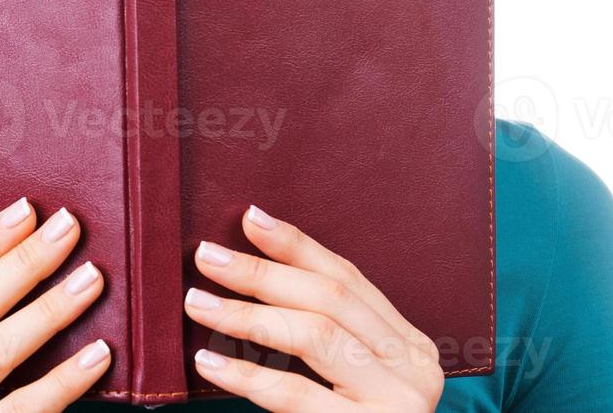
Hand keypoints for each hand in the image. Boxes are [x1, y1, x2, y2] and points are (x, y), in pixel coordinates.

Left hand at [184, 205, 444, 411]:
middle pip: (330, 300)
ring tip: (196, 302)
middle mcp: (416, 370)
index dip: (297, 245)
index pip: (349, 280)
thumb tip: (248, 270)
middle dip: (263, 272)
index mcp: (411, 346)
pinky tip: (208, 362)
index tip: (248, 217)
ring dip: (247, 314)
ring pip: (314, 336)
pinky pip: (296, 396)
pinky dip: (246, 376)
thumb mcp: (350, 379)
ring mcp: (399, 406)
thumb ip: (322, 334)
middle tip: (206, 256)